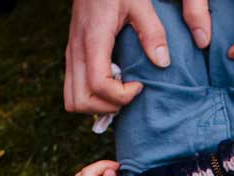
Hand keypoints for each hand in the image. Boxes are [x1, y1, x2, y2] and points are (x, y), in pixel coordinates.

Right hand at [64, 0, 212, 113]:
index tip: (140, 85)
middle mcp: (76, 51)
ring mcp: (71, 54)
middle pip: (79, 101)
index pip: (98, 85)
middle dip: (107, 106)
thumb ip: (152, 32)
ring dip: (97, 105)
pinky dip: (92, 96)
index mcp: (93, 40)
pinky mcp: (73, 54)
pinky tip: (113, 84)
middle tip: (129, 93)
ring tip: (120, 92)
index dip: (121, 95)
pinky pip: (74, 88)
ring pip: (72, 99)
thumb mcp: (140, 3)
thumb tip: (162, 63)